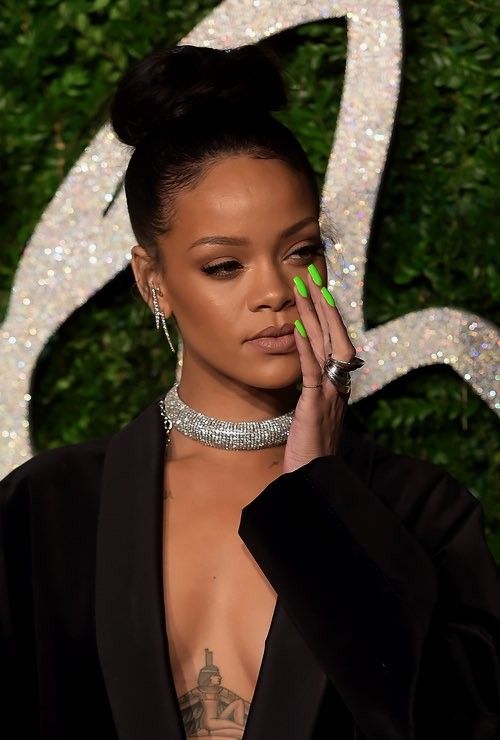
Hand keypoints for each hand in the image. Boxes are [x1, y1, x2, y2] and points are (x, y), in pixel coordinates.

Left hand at [282, 264, 357, 473]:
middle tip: (312, 274)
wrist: (314, 481)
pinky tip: (299, 326)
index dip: (329, 315)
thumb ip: (310, 392)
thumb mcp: (311, 415)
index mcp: (337, 386)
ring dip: (316, 315)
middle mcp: (339, 386)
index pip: (336, 342)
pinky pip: (312, 370)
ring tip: (305, 288)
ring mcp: (329, 395)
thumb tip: (302, 374)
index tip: (319, 289)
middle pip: (336, 335)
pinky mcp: (315, 406)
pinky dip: (306, 347)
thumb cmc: (309, 452)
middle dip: (324, 303)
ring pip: (327, 346)